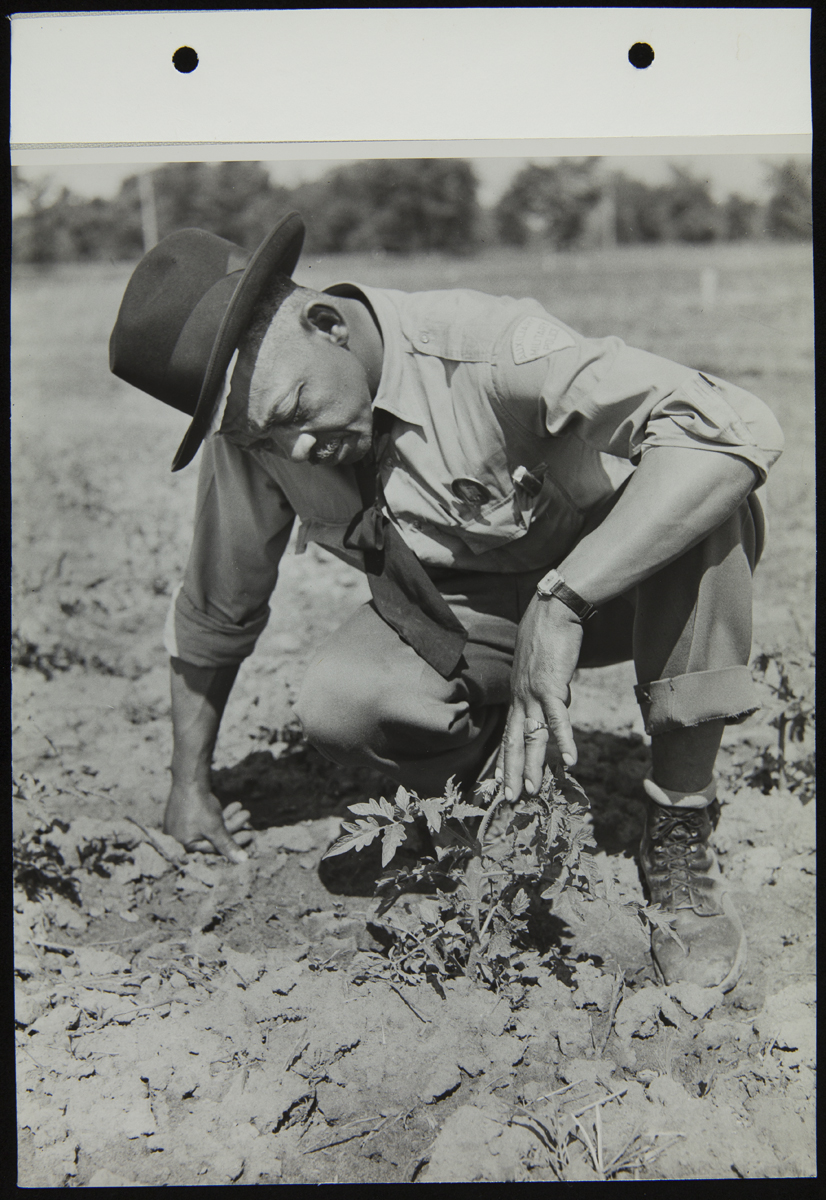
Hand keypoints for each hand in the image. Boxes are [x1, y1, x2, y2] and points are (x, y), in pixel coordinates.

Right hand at [163, 782, 252, 862]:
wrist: (188, 780)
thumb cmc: (199, 807)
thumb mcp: (215, 829)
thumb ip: (227, 845)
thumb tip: (242, 861)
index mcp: (184, 846)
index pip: (213, 849)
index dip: (233, 843)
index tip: (249, 834)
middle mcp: (181, 839)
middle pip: (213, 838)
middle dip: (233, 828)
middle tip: (247, 818)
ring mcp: (183, 826)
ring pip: (212, 827)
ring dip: (230, 820)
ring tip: (245, 811)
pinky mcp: (187, 815)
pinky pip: (206, 819)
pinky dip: (221, 814)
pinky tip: (236, 806)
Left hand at [496, 595, 583, 799]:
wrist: (553, 611)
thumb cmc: (549, 636)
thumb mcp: (542, 668)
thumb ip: (546, 688)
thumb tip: (556, 700)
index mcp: (518, 695)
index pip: (509, 734)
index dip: (506, 761)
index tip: (502, 783)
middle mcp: (521, 698)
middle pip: (514, 741)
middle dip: (512, 773)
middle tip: (509, 800)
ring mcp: (534, 694)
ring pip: (532, 736)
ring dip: (532, 765)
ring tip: (532, 790)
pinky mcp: (552, 686)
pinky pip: (558, 719)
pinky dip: (563, 741)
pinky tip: (568, 760)